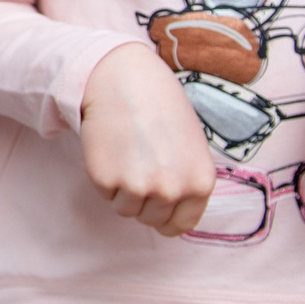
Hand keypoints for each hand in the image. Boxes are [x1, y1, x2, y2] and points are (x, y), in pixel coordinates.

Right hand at [79, 42, 217, 236]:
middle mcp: (172, 189)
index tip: (156, 206)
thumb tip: (173, 208)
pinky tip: (111, 149)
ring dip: (122, 190)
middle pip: (151, 220)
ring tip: (125, 155)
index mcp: (200, 182)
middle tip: (137, 167)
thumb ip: (187, 180)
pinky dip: (103, 177)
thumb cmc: (160, 106)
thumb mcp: (191, 146)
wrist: (123, 78)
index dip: (166, 217)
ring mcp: (138, 186)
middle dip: (142, 200)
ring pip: (125, 209)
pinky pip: (105, 194)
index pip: (181, 225)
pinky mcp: (106, 179)